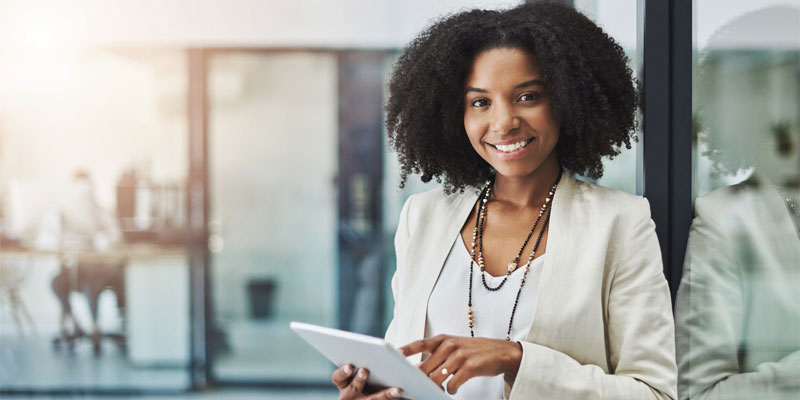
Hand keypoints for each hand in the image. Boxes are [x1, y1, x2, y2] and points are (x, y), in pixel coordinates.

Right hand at [331, 364, 404, 399]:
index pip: (337, 377)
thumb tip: (387, 350)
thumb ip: (364, 360)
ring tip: (397, 389)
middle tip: (365, 371)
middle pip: (353, 388)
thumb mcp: (360, 368)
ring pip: (373, 399)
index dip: (342, 372)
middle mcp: (349, 396)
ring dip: (384, 395)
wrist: (367, 394)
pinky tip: (402, 391)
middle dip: (359, 380)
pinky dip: (393, 396)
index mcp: (343, 383)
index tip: (350, 366)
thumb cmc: (367, 375)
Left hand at [399, 335, 521, 394]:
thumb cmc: (474, 350)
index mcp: (443, 339)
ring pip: (436, 378)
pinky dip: (449, 390)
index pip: (419, 343)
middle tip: (415, 388)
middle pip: (425, 367)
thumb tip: (418, 368)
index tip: (393, 355)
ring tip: (437, 390)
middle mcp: (449, 345)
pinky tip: (452, 390)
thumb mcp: (454, 346)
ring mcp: (459, 356)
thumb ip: (437, 354)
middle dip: (419, 380)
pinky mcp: (469, 367)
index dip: (405, 350)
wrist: (501, 352)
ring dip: (434, 388)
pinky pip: (452, 384)